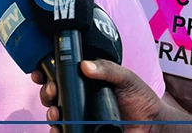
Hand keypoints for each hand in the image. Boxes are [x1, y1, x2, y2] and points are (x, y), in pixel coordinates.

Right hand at [33, 60, 162, 132]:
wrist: (152, 123)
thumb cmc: (140, 98)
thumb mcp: (125, 77)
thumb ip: (107, 69)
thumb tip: (85, 65)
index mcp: (86, 81)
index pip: (60, 74)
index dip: (46, 71)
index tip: (39, 71)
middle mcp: (79, 98)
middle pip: (52, 94)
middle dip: (46, 91)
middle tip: (51, 89)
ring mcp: (79, 116)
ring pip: (55, 114)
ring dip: (49, 112)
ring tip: (55, 112)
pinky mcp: (82, 130)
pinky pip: (64, 131)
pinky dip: (56, 131)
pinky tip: (57, 129)